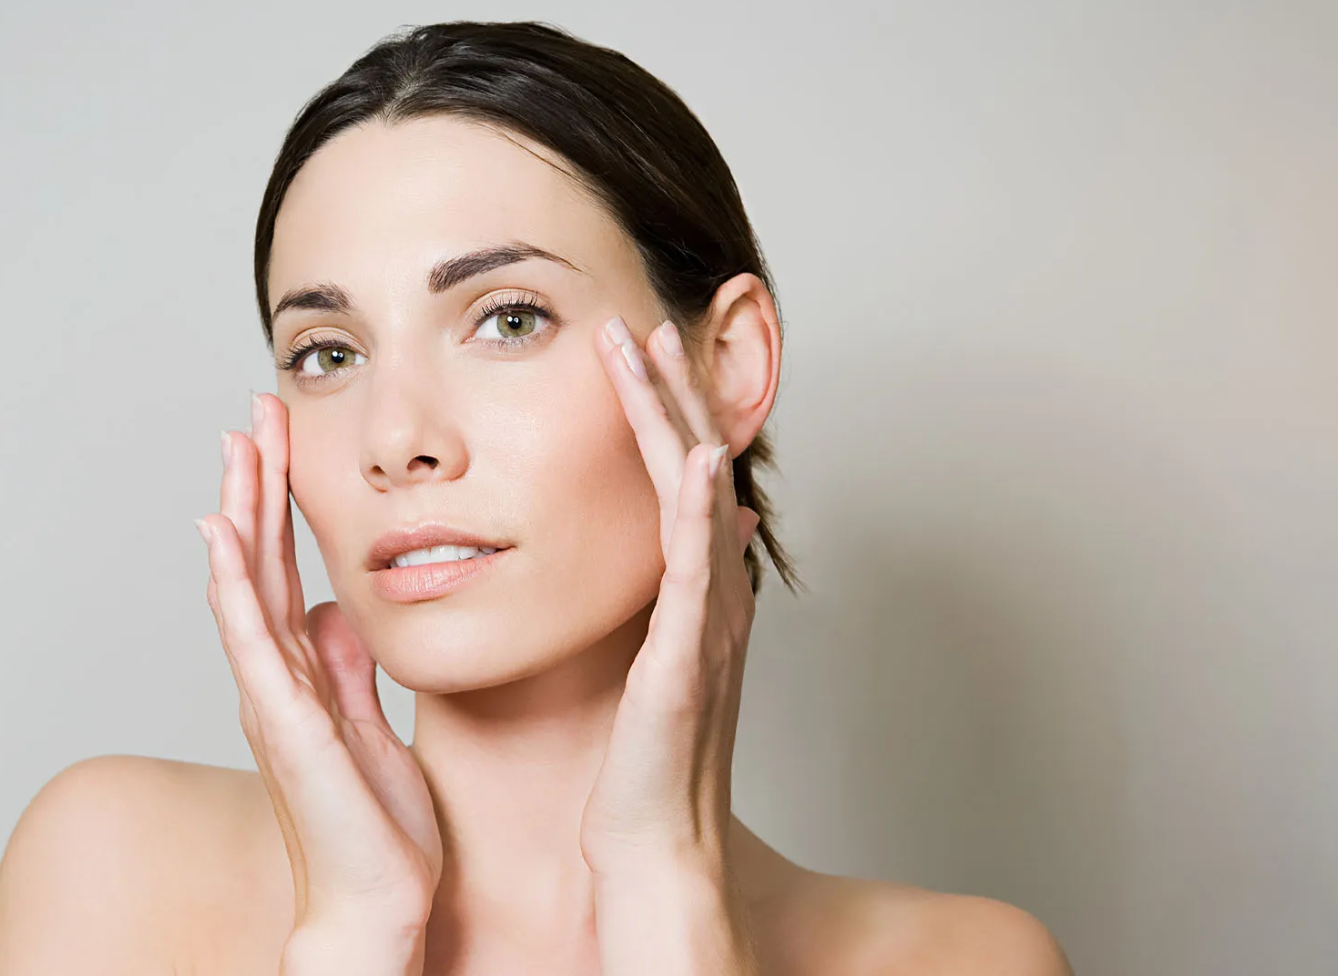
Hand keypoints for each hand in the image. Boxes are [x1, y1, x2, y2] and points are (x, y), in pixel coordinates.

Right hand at [195, 392, 442, 933]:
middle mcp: (276, 678)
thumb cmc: (375, 830)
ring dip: (239, 513)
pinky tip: (220, 535)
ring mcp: (273, 698)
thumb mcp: (371, 726)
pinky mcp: (284, 722)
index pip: (284, 569)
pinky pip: (251, 641)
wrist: (376, 904)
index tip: (283, 438)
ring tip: (237, 445)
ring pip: (246, 586)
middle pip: (258, 562)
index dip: (280, 503)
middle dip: (256, 484)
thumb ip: (349, 669)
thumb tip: (336, 611)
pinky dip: (233, 585)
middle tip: (256, 412)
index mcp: (301, 675)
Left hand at [579, 316, 761, 874]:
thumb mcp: (659, 657)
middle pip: (695, 467)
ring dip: (676, 418)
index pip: (682, 479)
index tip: (640, 348)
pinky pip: (697, 568)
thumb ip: (675, 592)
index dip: (665, 410)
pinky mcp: (688, 654)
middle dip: (670, 390)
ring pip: (695, 497)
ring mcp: (707, 619)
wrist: (651, 841)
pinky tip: (697, 457)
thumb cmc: (641, 761)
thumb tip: (708, 530)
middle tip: (645, 319)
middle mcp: (714, 592)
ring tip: (657, 349)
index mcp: (697, 591)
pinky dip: (700, 509)